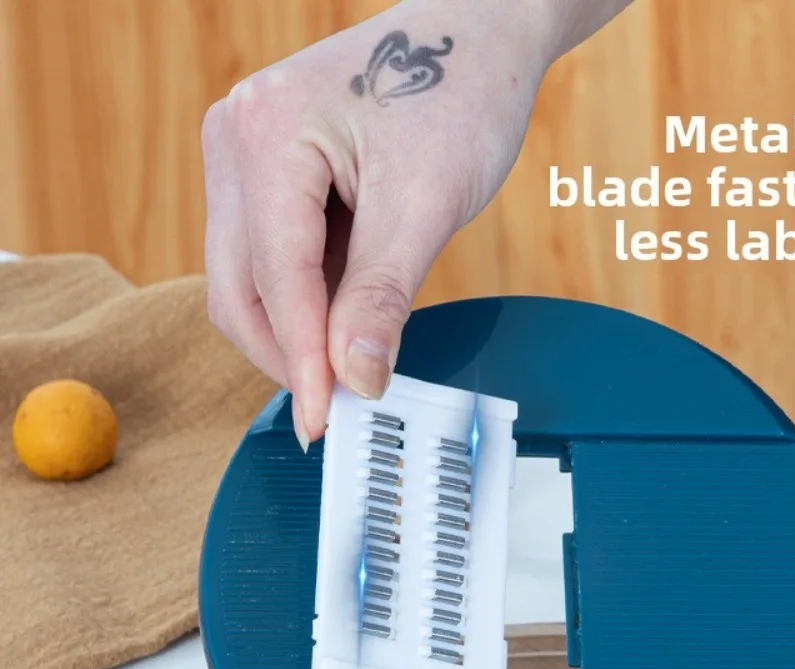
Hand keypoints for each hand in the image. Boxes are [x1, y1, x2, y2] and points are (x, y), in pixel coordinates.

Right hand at [201, 0, 562, 449]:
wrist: (478, 33)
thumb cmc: (460, 91)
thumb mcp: (426, 202)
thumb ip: (383, 295)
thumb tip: (357, 379)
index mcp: (265, 135)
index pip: (273, 280)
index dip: (300, 361)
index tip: (323, 424)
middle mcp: (236, 142)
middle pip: (236, 288)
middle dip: (287, 354)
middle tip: (338, 407)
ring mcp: (247, 157)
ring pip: (251, 279)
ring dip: (301, 328)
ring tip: (358, 353)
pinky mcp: (270, 175)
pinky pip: (275, 258)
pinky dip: (312, 299)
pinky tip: (352, 312)